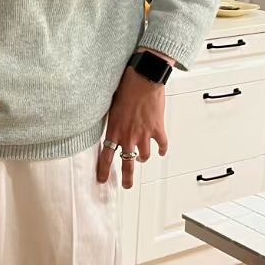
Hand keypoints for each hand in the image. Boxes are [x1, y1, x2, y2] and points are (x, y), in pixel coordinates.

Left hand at [97, 67, 168, 189]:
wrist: (143, 79)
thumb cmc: (126, 87)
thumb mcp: (111, 106)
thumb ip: (112, 122)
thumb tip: (112, 128)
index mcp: (114, 130)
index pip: (105, 156)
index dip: (103, 170)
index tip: (102, 179)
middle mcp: (128, 136)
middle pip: (126, 164)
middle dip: (127, 178)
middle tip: (126, 185)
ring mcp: (144, 135)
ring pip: (144, 157)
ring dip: (143, 158)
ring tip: (142, 157)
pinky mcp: (158, 129)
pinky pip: (162, 146)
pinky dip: (162, 149)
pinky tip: (161, 150)